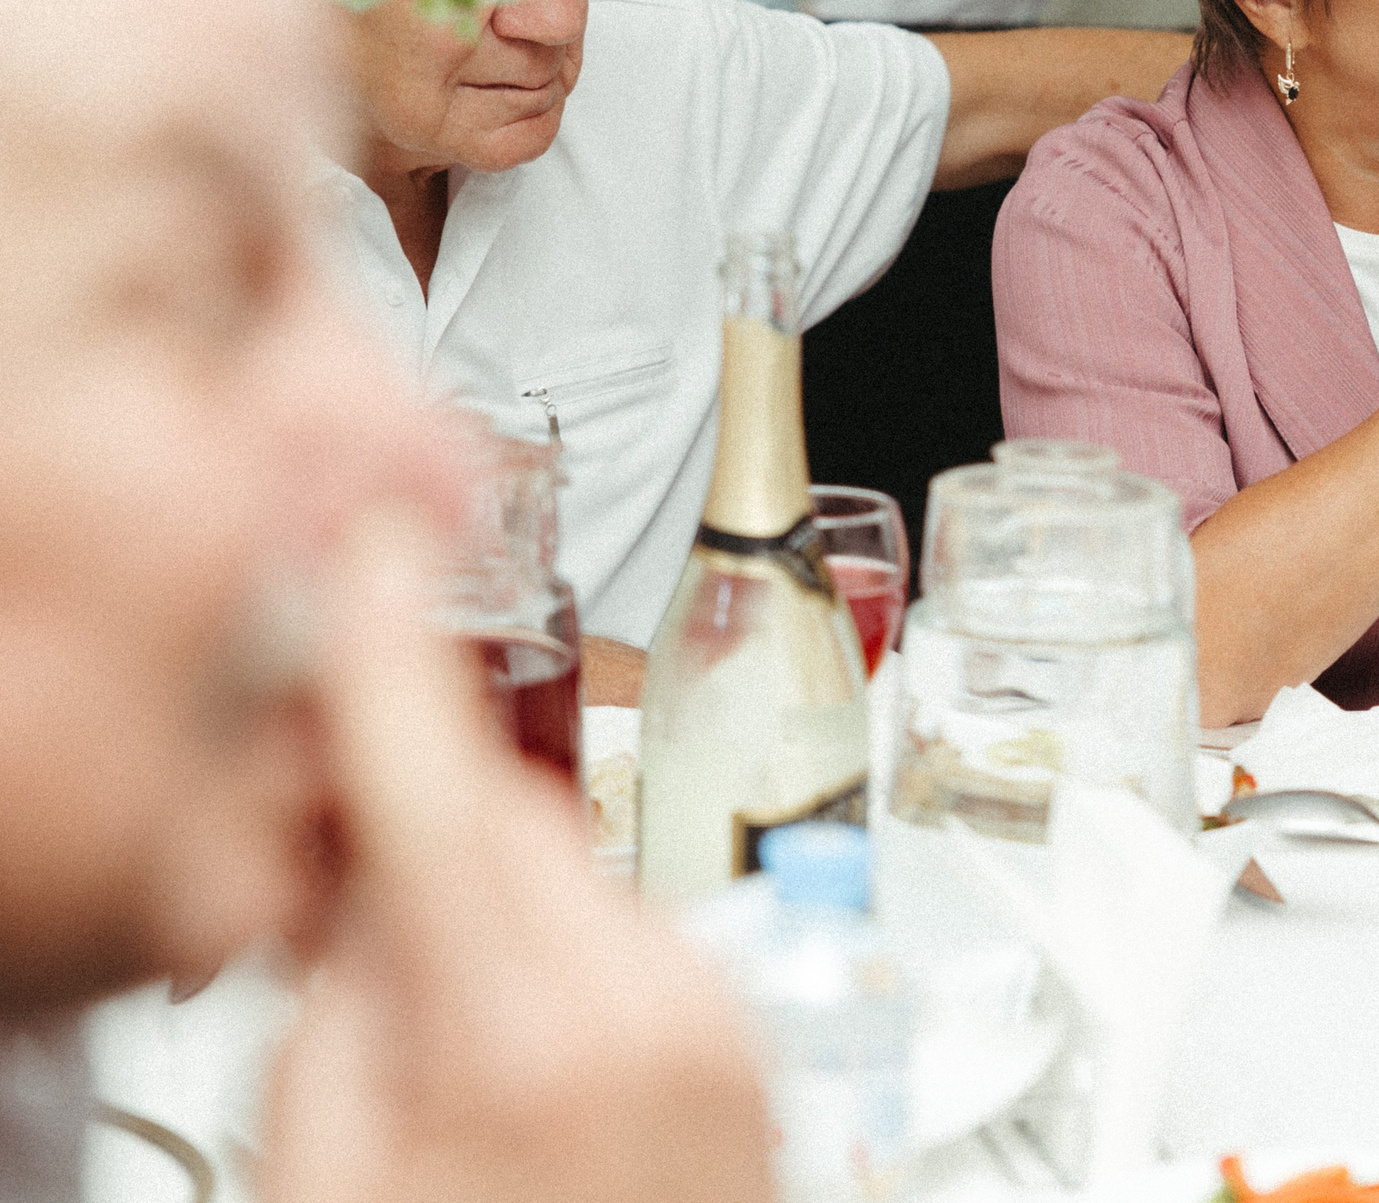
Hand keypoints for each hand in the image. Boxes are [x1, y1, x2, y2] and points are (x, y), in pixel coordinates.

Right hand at [262, 521, 770, 1202]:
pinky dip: (555, 950)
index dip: (387, 659)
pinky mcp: (743, 1044)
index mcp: (534, 1034)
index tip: (363, 553)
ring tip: (420, 1014)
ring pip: (570, 871)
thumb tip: (350, 875)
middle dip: (416, 809)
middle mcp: (655, 1003)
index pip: (442, 787)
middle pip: (511, 813)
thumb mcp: (329, 1174)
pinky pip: (629, 939)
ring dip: (486, 890)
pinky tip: (505, 1041)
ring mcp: (717, 1023)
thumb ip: (339, 1001)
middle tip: (320, 865)